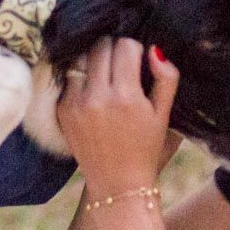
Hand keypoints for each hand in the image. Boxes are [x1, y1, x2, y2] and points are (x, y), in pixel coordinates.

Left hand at [56, 38, 181, 196]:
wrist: (117, 184)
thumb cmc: (146, 148)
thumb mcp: (164, 114)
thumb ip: (167, 77)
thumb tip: (154, 50)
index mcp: (125, 96)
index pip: (124, 46)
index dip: (134, 48)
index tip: (137, 61)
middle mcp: (97, 97)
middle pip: (100, 46)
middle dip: (113, 49)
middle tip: (121, 64)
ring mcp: (75, 103)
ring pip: (81, 57)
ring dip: (94, 59)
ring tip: (105, 73)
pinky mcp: (62, 110)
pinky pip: (69, 78)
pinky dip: (81, 77)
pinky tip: (93, 89)